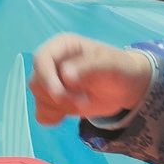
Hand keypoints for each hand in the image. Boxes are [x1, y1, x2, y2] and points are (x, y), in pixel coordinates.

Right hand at [29, 33, 152, 125]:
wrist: (125, 87)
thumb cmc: (119, 68)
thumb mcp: (111, 63)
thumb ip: (89, 66)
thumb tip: (65, 75)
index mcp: (63, 46)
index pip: (41, 59)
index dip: (46, 77)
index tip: (59, 94)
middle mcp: (53, 62)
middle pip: (38, 82)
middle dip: (60, 96)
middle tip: (84, 100)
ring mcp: (51, 82)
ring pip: (39, 98)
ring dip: (61, 107)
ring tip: (84, 102)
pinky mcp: (53, 100)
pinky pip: (42, 113)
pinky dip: (54, 117)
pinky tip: (71, 113)